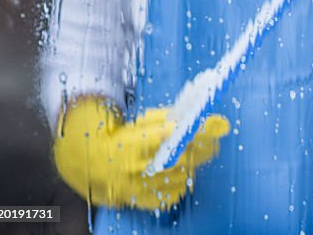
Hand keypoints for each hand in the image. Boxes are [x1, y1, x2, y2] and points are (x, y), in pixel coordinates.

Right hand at [53, 96, 229, 211]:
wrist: (93, 166)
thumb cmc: (123, 137)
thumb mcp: (143, 122)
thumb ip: (170, 117)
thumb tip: (199, 111)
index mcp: (136, 142)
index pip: (174, 135)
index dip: (199, 130)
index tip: (220, 123)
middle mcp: (137, 167)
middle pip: (183, 157)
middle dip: (204, 145)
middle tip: (215, 134)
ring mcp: (140, 188)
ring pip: (182, 176)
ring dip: (194, 161)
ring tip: (193, 150)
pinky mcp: (143, 201)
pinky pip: (174, 193)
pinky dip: (181, 181)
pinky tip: (179, 171)